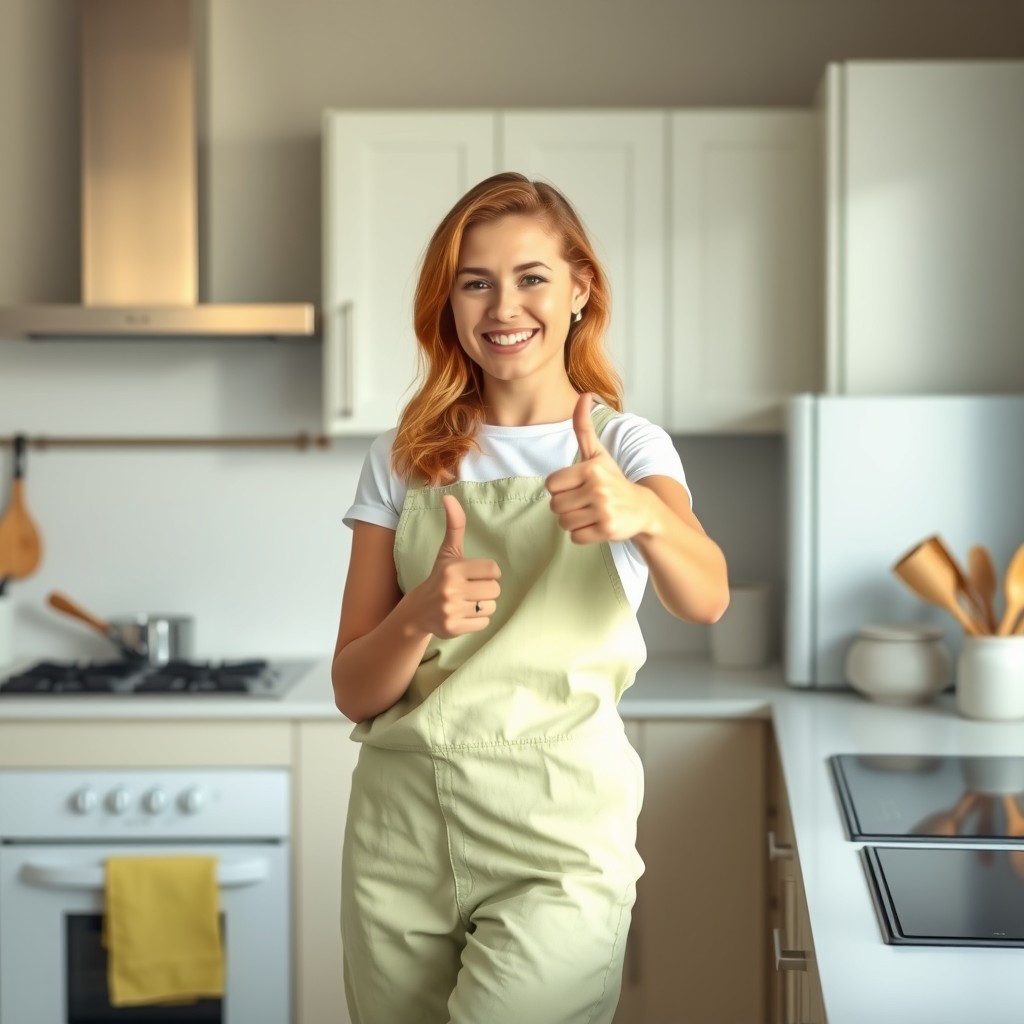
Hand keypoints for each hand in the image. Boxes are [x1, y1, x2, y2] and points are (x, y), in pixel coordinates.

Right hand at [414, 494, 500, 637]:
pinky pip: (483, 623)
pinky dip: (477, 621)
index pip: (493, 570)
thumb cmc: (439, 577)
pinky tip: (463, 615)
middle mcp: (450, 589)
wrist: (418, 611)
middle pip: (495, 590)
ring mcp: (451, 610)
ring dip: (483, 606)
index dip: (489, 573)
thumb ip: (454, 525)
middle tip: (471, 591)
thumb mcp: (447, 552)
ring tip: (467, 603)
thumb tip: (448, 496)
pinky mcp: (453, 628)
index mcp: (453, 568)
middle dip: (486, 591)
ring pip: (490, 607)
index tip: (476, 575)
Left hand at [546, 393, 651, 543]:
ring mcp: (603, 510)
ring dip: (573, 521)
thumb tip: (584, 395)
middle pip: (555, 505)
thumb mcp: (598, 453)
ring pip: (563, 523)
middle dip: (566, 506)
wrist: (642, 509)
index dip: (560, 488)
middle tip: (584, 502)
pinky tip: (596, 525)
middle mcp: (598, 488)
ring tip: (590, 512)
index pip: (551, 485)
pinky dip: (582, 534)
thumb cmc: (613, 480)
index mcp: (591, 468)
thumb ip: (584, 427)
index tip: (577, 486)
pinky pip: (575, 537)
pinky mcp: (607, 530)